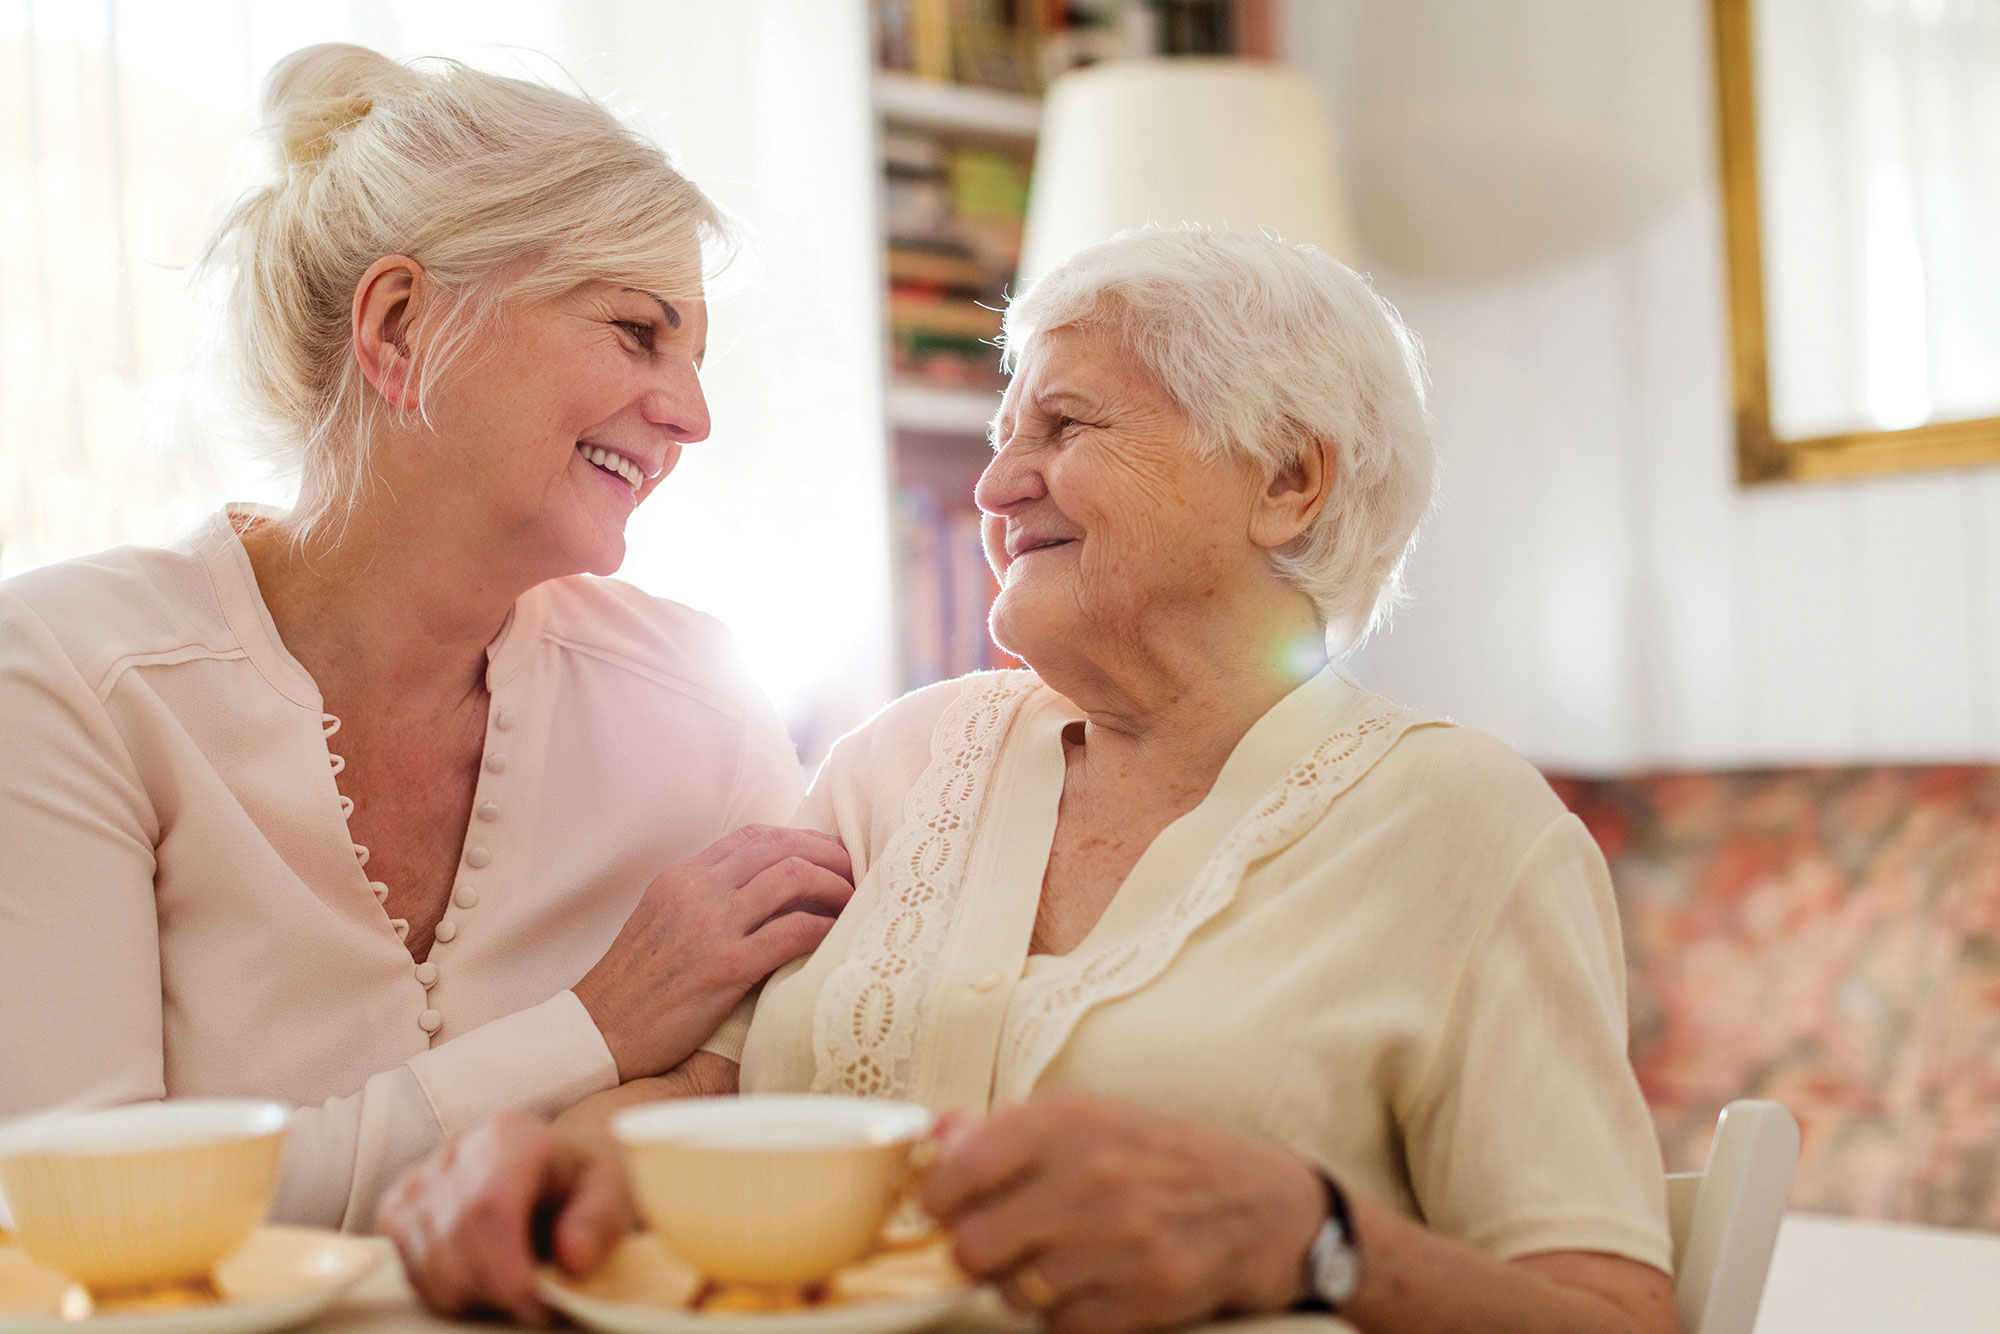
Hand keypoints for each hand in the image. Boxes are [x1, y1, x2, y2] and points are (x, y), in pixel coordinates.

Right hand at [378, 1112, 635, 1324]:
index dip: (507, 1270)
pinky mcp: (396, 1208)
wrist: (552, 1169)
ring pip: (427, 1264)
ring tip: (513, 1275)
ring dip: (472, 1293)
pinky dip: (445, 1287)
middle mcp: (455, 1150)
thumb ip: (600, 1222)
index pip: (488, 1208)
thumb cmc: (579, 1184)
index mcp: (509, 1137)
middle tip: (533, 1298)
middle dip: (494, 1290)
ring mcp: (418, 1178)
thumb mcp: (611, 1193)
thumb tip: (573, 1259)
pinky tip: (480, 1271)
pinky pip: (409, 1269)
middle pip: (453, 1242)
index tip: (538, 1306)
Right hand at [574, 824, 853, 1078]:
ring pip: (792, 878)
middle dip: (826, 854)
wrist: (597, 1033)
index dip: (801, 838)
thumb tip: (759, 888)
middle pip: (780, 847)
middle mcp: (697, 891)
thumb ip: (703, 898)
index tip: (828, 854)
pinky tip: (836, 938)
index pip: (754, 837)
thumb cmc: (634, 985)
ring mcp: (711, 927)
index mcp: (682, 877)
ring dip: (833, 886)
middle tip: (853, 873)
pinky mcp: (726, 968)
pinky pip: (793, 933)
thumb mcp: (661, 921)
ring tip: (851, 903)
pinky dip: (824, 928)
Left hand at [921, 1094, 1326, 1333]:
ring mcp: (1119, 1240)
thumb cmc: (1159, 1156)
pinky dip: (1068, 1315)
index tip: (946, 1207)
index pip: (958, 1170)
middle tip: (998, 1244)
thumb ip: (1006, 1127)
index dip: (938, 1198)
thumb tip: (938, 1134)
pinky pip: (1062, 1327)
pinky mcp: (1144, 1296)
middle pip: (973, 1246)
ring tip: (1058, 1261)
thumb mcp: (1088, 1116)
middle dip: (976, 1253)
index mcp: (1067, 1121)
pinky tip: (1094, 1284)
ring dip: (1024, 1286)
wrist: (1259, 1204)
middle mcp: (1090, 1175)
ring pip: (1014, 1293)